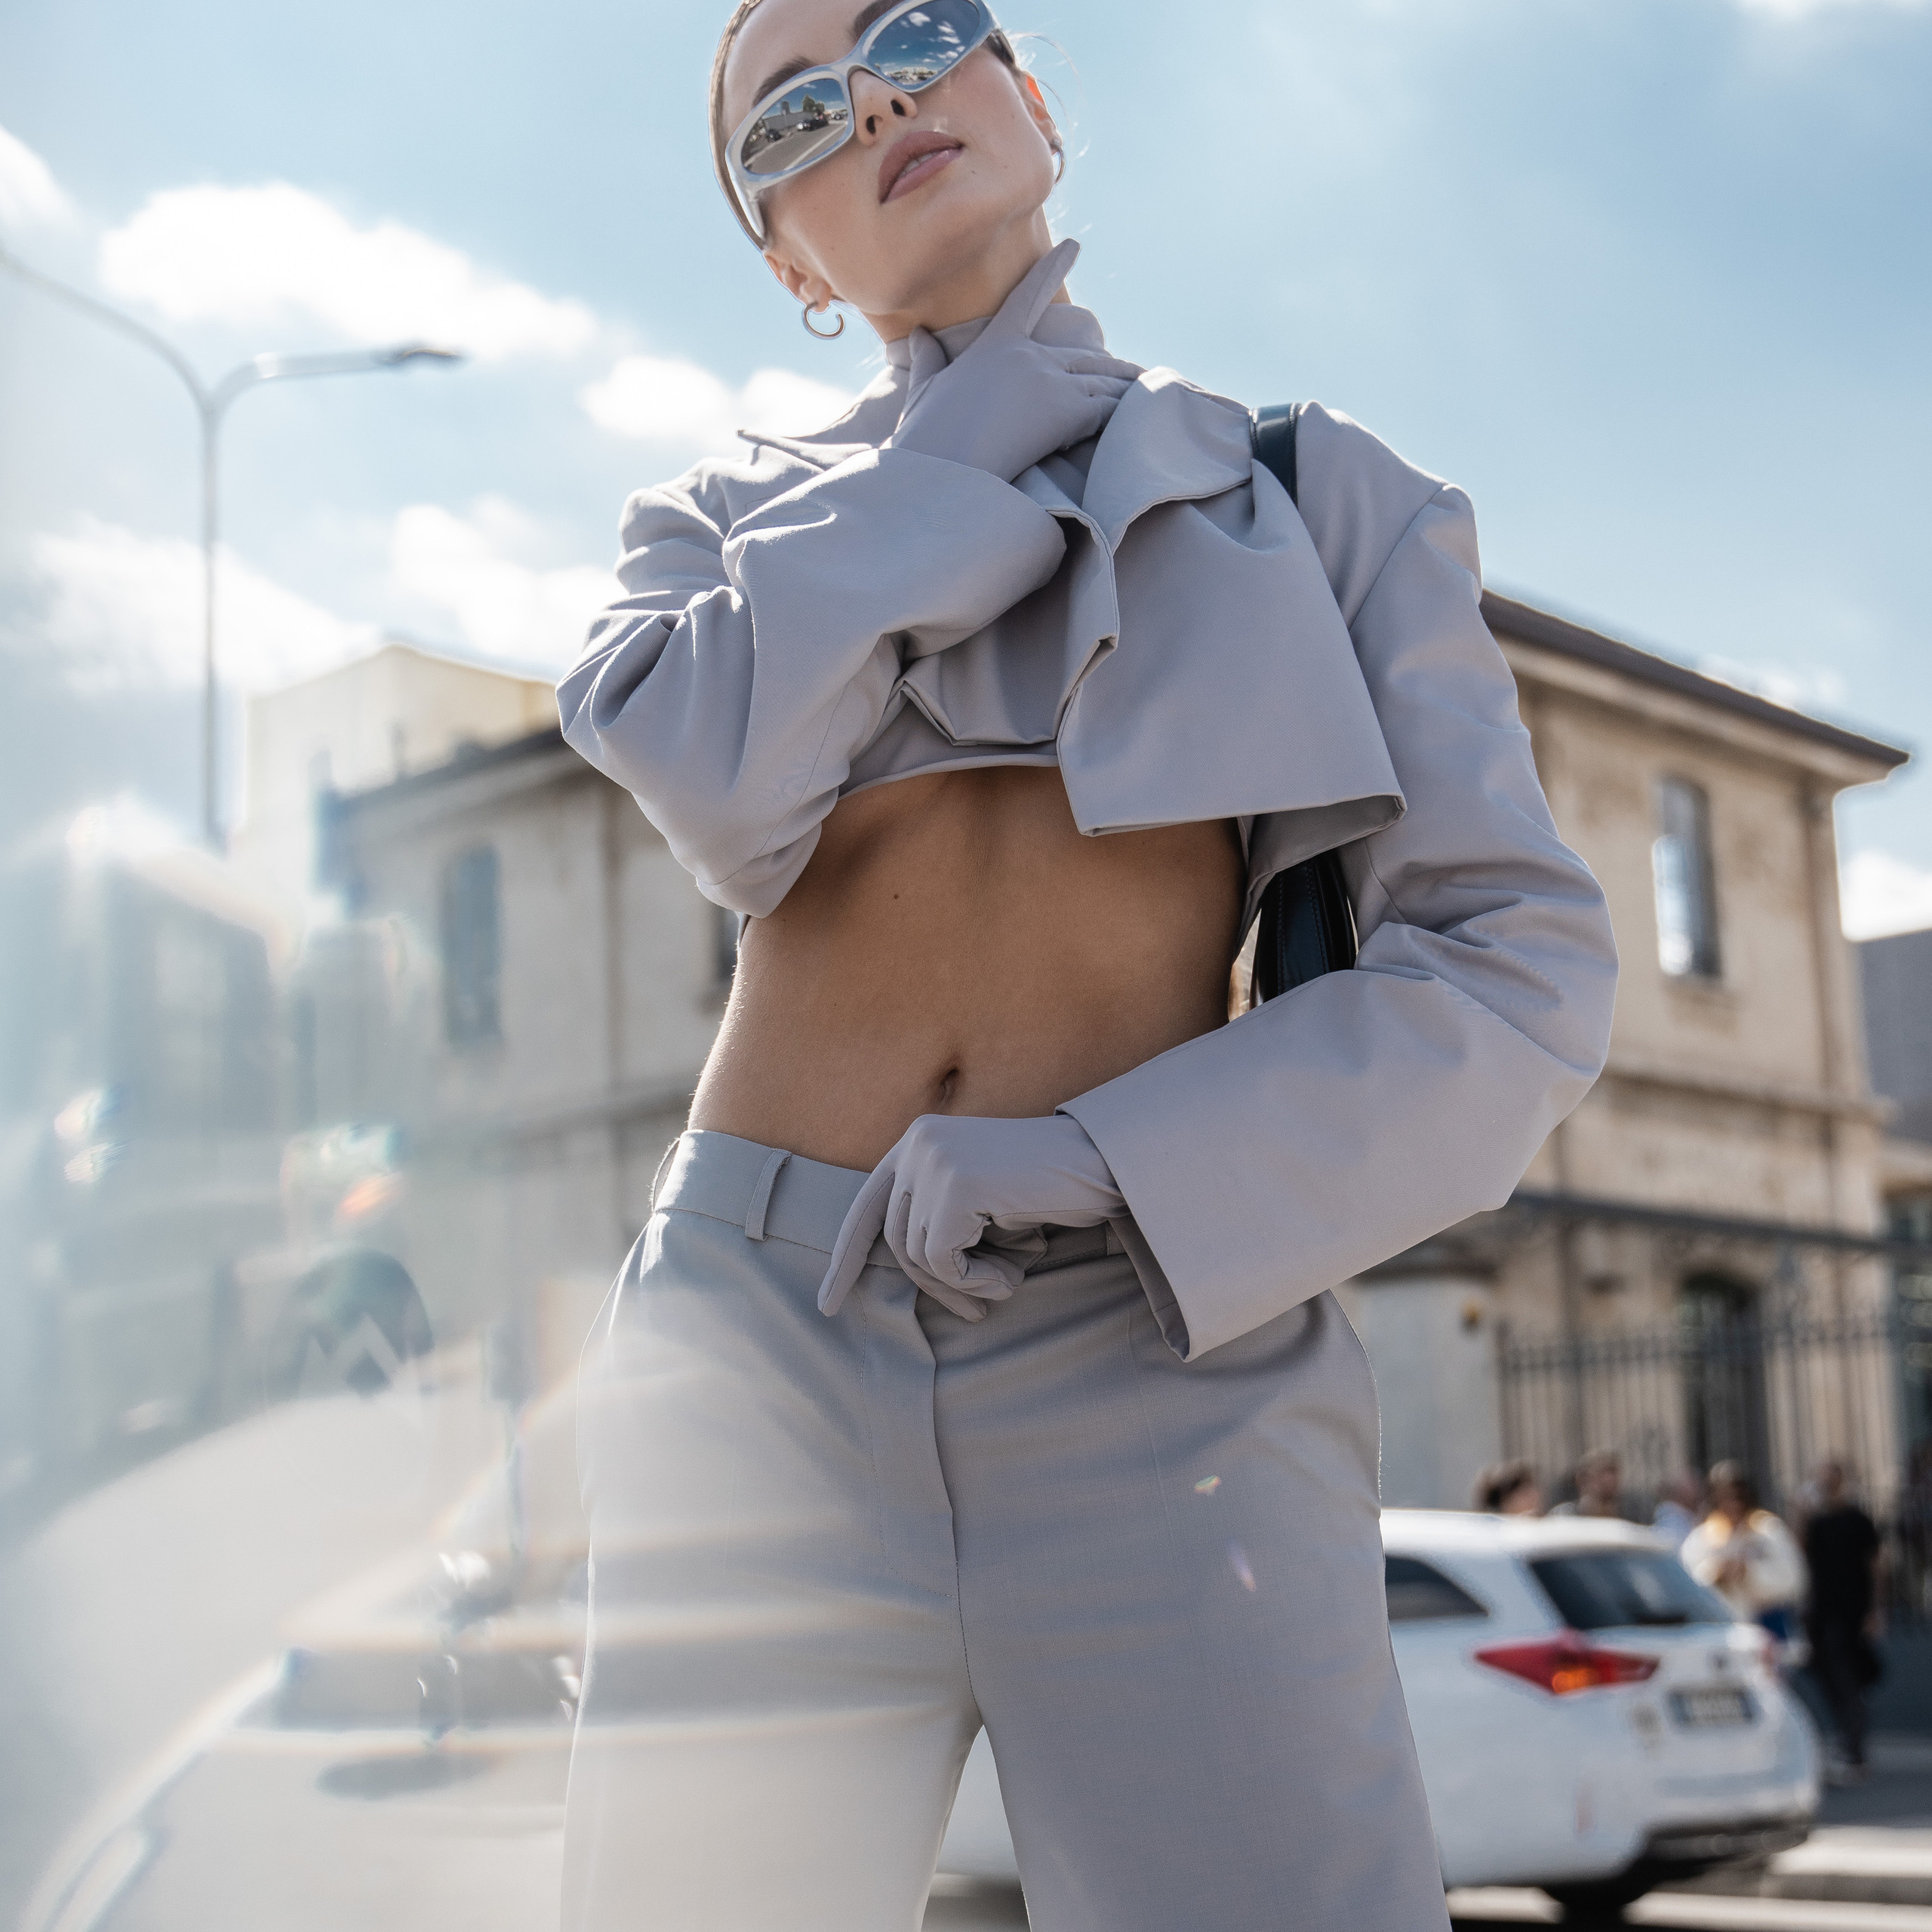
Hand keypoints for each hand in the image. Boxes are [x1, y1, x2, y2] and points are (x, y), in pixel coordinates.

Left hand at [818, 1112, 1123, 1318]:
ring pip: (919, 1256)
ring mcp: (934, 1160)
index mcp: (919, 1141)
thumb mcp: (982, 1203)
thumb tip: (905, 1270)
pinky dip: (977, 1280)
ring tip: (1009, 1277)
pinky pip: (943, 1261)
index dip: (846, 1260)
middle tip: (977, 1315)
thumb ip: (938, 1221)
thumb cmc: (1050, 1191)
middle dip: (936, 1287)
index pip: (866, 1207)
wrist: (1105, 1165)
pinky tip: (1013, 1268)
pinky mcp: (955, 1185)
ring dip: (964, 1284)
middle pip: (897, 1241)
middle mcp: (918, 1142)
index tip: (827, 1306)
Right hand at [887, 238, 1139, 482]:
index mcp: (996, 343)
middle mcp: (1029, 354)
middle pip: (1085, 358)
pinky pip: (1107, 408)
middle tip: (1137, 373)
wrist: (942, 469)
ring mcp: (1049, 379)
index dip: (1053, 268)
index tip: (1074, 245)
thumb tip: (918, 335)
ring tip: (1153, 395)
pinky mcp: (1065, 409)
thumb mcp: (925, 390)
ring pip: (1103, 382)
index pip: (1030, 295)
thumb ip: (928, 359)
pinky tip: (1143, 419)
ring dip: (1126, 393)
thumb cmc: (927, 435)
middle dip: (1113, 371)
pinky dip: (1123, 414)